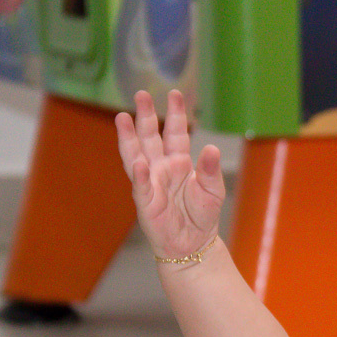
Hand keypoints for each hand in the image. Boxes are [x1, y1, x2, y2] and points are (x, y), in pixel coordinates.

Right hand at [115, 89, 224, 261]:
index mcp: (179, 161)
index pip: (176, 132)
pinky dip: (140, 173)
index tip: (175, 93)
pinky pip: (141, 185)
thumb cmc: (202, 215)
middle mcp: (161, 167)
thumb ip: (210, 169)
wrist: (193, 244)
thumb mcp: (213, 190)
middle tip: (141, 93)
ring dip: (129, 137)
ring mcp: (151, 182)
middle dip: (146, 115)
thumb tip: (211, 148)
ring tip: (123, 117)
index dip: (175, 114)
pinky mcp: (146, 201)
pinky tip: (139, 161)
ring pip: (136, 154)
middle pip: (150, 137)